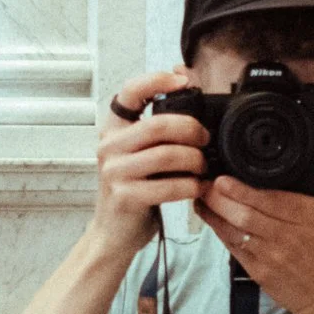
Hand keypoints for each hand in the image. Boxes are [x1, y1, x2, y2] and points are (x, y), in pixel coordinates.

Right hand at [88, 67, 204, 259]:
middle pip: (159, 124)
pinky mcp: (126, 197)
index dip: (157, 79)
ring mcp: (115, 172)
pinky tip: (199, 187)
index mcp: (113, 130)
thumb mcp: (138, 155)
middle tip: (205, 139)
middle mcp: (108, 147)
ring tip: (204, 167)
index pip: (129, 92)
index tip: (183, 81)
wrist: (113, 233)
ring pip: (167, 155)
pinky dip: (192, 186)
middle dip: (191, 129)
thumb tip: (192, 103)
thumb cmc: (134, 191)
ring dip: (195, 160)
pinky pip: (170, 185)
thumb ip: (156, 132)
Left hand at [195, 140, 313, 313]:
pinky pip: (233, 248)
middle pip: (245, 214)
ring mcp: (271, 257)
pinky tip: (210, 217)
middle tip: (204, 182)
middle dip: (220, 198)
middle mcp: (287, 237)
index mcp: (308, 218)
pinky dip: (219, 232)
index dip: (241, 190)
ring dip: (214, 213)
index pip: (269, 200)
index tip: (223, 177)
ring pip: (234, 231)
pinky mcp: (259, 272)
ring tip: (201, 197)